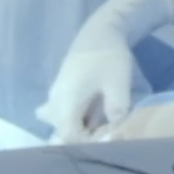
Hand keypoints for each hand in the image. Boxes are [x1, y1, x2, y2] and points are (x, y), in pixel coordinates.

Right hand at [38, 0, 173, 141]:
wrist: (101, 30)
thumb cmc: (109, 56)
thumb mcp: (118, 84)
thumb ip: (117, 111)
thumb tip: (116, 132)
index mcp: (66, 101)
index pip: (69, 137)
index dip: (89, 143)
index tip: (109, 135)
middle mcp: (55, 102)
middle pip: (61, 134)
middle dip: (82, 139)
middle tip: (104, 131)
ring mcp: (55, 96)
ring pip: (59, 125)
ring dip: (77, 129)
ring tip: (97, 125)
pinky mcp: (60, 92)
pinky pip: (60, 115)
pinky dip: (74, 120)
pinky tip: (91, 117)